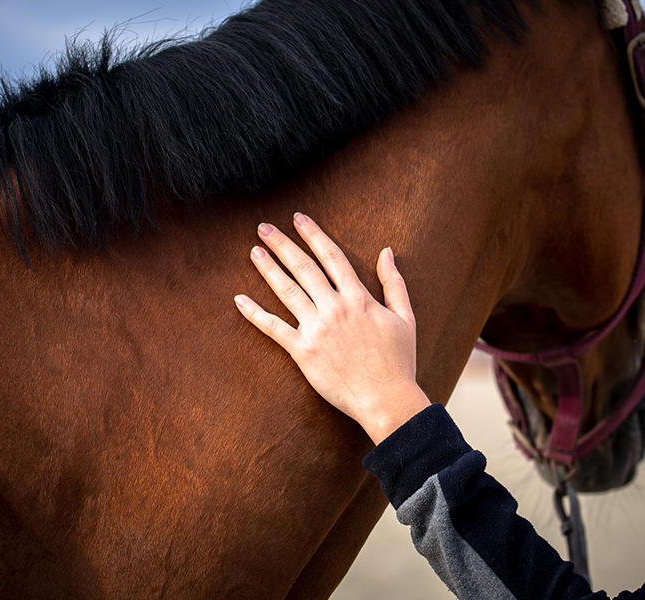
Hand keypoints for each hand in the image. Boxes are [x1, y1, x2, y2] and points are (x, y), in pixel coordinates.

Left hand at [234, 213, 429, 443]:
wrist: (386, 399)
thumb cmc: (399, 361)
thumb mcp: (405, 317)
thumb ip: (394, 283)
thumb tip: (386, 252)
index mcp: (358, 298)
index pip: (332, 257)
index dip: (314, 235)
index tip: (299, 218)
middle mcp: (334, 308)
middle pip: (304, 268)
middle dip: (283, 244)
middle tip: (264, 227)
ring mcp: (317, 329)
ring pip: (287, 291)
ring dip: (268, 269)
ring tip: (254, 251)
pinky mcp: (303, 352)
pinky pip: (273, 328)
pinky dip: (254, 313)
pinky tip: (239, 299)